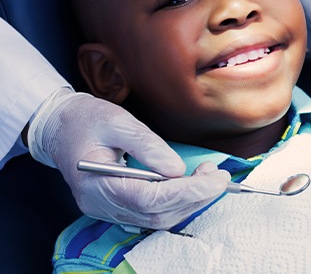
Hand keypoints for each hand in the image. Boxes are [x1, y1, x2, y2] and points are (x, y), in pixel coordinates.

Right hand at [27, 88, 229, 228]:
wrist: (61, 127)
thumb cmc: (86, 120)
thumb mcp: (118, 122)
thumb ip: (148, 146)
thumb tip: (178, 168)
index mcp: (97, 184)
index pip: (150, 199)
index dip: (187, 191)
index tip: (215, 178)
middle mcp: (102, 205)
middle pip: (157, 215)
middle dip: (195, 198)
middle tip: (219, 175)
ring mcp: (108, 209)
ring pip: (157, 220)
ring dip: (189, 202)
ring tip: (209, 177)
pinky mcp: (116, 205)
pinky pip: (151, 214)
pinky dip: (177, 203)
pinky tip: (192, 186)